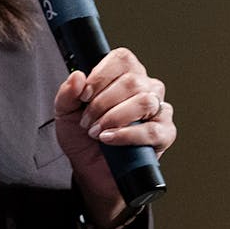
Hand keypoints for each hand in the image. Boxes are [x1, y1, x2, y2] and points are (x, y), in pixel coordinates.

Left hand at [54, 47, 176, 226]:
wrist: (90, 169)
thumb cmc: (81, 135)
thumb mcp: (65, 112)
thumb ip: (67, 93)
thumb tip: (77, 76)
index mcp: (123, 75)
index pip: (122, 59)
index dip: (101, 75)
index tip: (84, 94)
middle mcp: (145, 87)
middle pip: (132, 80)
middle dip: (103, 102)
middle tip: (87, 121)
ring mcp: (158, 110)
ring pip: (144, 101)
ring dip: (115, 117)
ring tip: (97, 131)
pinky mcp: (164, 134)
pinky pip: (153, 130)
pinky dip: (128, 134)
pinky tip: (110, 139)